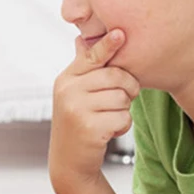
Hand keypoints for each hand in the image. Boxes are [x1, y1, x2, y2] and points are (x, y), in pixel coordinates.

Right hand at [49, 29, 139, 184]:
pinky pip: (123, 117)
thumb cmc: (78, 122)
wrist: (69, 160)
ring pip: (122, 98)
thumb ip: (82, 68)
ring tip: (108, 118)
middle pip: (116, 76)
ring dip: (123, 110)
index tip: (120, 33)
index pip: (92, 57)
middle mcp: (68, 91)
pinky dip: (122, 126)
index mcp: (66, 79)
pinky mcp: (90, 127)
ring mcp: (76, 109)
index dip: (108, 45)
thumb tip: (80, 38)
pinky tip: (108, 131)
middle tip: (123, 98)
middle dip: (128, 88)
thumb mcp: (74, 93)